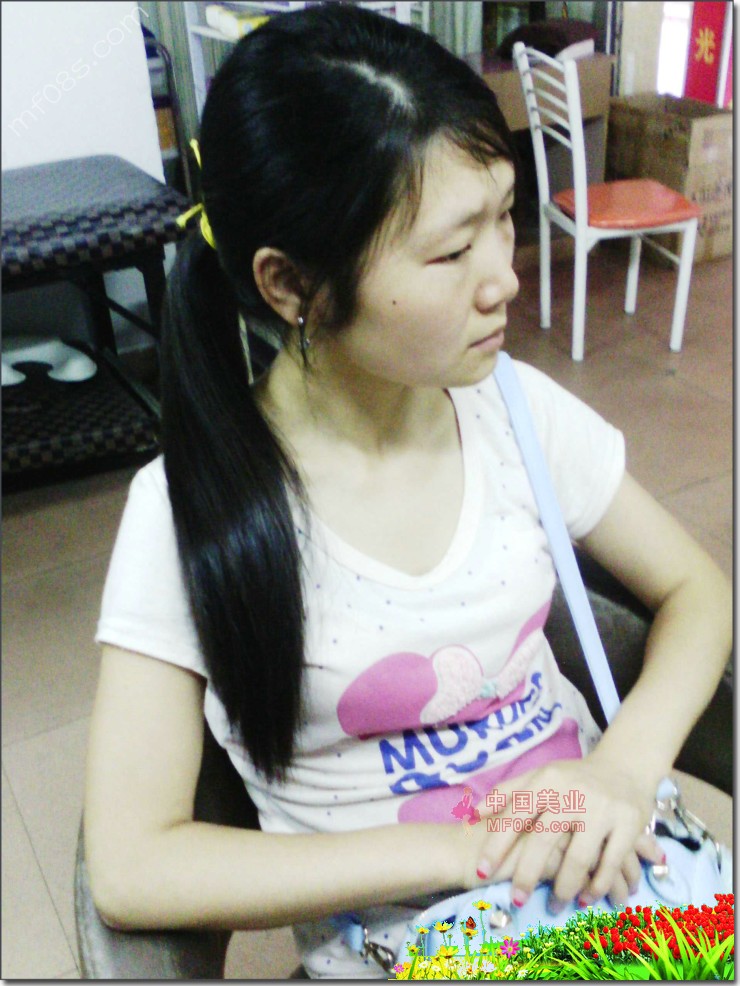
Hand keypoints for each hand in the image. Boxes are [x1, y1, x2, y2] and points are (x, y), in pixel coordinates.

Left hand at [462, 755, 664, 908]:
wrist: (625, 768)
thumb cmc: (573, 779)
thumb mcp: (540, 776)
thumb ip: (507, 793)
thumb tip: (474, 814)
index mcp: (547, 780)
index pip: (515, 814)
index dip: (496, 844)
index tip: (481, 871)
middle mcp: (573, 792)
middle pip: (544, 840)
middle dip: (526, 874)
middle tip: (516, 900)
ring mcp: (603, 808)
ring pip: (578, 859)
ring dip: (563, 888)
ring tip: (554, 905)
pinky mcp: (629, 824)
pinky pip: (610, 864)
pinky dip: (596, 886)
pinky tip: (586, 898)